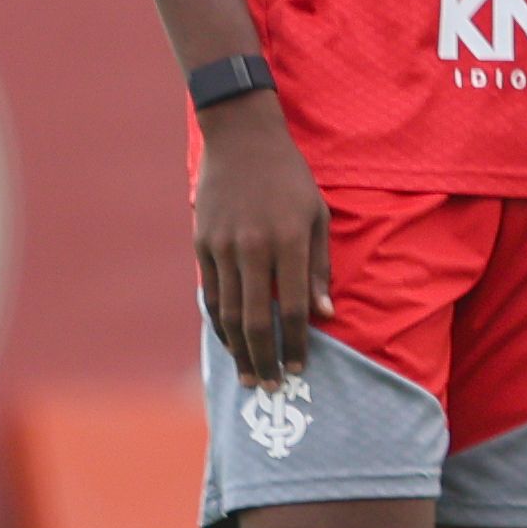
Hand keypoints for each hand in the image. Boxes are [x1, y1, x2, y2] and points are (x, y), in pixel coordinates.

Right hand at [191, 103, 327, 385]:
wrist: (241, 139)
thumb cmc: (289, 178)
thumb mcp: (317, 216)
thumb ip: (319, 267)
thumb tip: (324, 315)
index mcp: (287, 241)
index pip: (293, 306)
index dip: (297, 342)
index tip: (301, 368)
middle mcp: (252, 248)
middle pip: (255, 318)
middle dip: (265, 358)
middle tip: (273, 388)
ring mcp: (221, 247)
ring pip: (228, 312)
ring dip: (239, 350)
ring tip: (251, 376)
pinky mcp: (201, 244)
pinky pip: (210, 294)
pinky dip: (219, 323)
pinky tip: (231, 342)